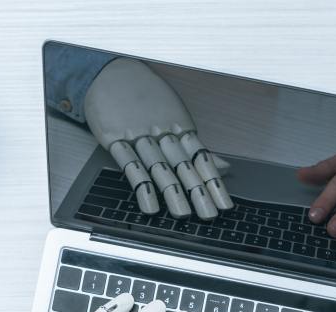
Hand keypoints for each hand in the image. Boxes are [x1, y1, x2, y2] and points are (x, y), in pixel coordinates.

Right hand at [84, 58, 232, 219]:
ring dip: (172, 193)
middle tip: (209, 215)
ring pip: (159, 168)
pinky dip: (141, 187)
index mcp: (180, 127)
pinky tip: (150, 205)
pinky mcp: (115, 139)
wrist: (111, 72)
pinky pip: (130, 165)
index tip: (224, 204)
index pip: (201, 159)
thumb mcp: (177, 115)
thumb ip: (198, 147)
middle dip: (197, 193)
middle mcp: (163, 132)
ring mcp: (139, 135)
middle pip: (183, 166)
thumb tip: (224, 167)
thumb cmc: (147, 96)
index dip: (214, 183)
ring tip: (183, 214)